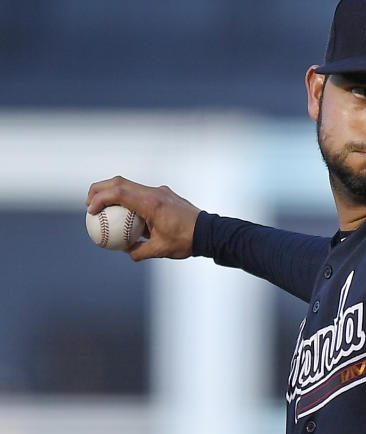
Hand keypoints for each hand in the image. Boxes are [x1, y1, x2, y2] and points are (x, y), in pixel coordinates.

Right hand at [86, 176, 200, 260]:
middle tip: (89, 203)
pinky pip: (141, 192)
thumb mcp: (160, 250)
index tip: (91, 210)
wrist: (210, 232)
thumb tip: (126, 251)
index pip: (118, 193)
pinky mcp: (165, 194)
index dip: (99, 198)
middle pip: (120, 182)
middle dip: (100, 189)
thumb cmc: (186, 241)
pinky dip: (128, 198)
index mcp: (151, 204)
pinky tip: (124, 214)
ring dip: (113, 192)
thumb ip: (139, 251)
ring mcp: (160, 191)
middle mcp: (155, 193)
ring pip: (130, 185)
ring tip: (102, 207)